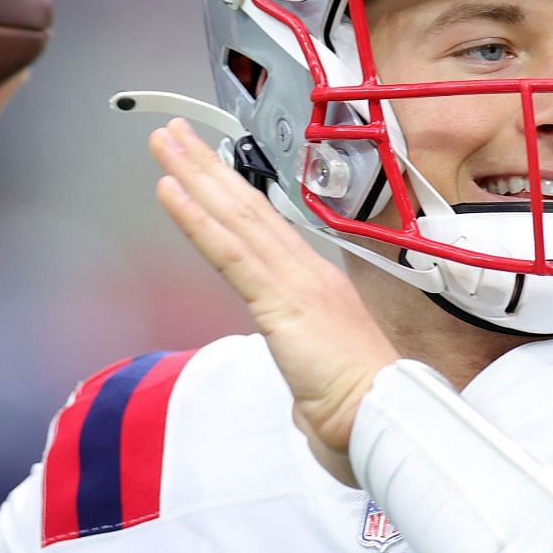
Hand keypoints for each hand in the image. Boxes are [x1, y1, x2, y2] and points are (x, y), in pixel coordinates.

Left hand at [150, 118, 397, 484]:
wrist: (385, 417)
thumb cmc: (363, 406)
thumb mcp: (322, 379)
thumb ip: (309, 373)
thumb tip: (305, 393)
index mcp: (316, 286)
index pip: (264, 228)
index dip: (232, 192)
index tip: (206, 166)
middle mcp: (305, 272)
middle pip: (247, 207)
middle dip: (206, 166)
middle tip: (174, 134)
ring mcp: (294, 281)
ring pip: (236, 216)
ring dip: (195, 175)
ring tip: (166, 144)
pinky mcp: (282, 300)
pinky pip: (230, 252)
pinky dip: (196, 219)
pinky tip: (171, 190)